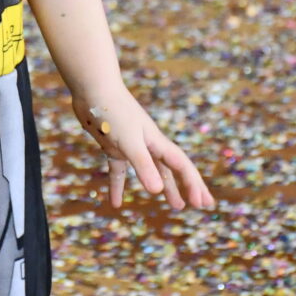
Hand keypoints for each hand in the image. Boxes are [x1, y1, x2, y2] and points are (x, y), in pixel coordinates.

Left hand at [72, 84, 214, 212]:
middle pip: (172, 169)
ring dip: (162, 187)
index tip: (203, 204)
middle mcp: (148, 144)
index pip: (181, 166)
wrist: (92, 89)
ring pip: (151, 171)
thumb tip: (157, 191)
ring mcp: (131, 145)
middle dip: (187, 187)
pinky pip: (119, 171)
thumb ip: (143, 166)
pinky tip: (116, 204)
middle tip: (199, 205)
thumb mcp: (130, 142)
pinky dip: (118, 187)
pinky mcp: (113, 146)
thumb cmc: (114, 113)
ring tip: (175, 205)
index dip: (193, 185)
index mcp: (157, 142)